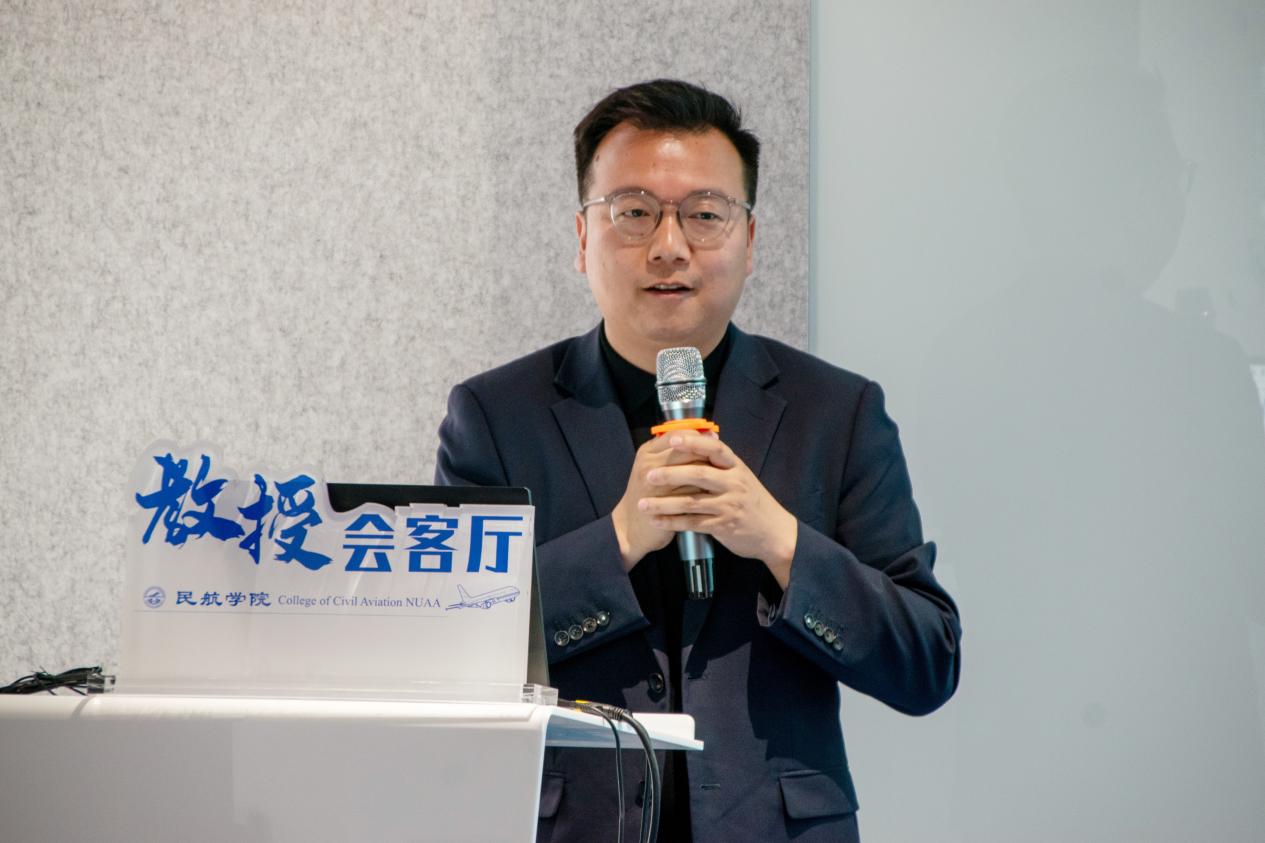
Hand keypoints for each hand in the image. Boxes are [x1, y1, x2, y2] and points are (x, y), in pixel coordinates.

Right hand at [611, 433, 708, 569]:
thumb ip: (674, 452)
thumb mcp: (655, 466)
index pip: (677, 435)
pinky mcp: (662, 504)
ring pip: (691, 472)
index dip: (698, 438)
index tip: (714, 442)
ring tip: (721, 477)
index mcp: (648, 452)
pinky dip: (704, 494)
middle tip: (723, 461)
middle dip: (707, 456)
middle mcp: (649, 465)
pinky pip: (690, 495)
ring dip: (709, 474)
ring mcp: (654, 485)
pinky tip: (712, 495)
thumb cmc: (648, 492)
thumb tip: (707, 436)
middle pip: (686, 451)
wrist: (631, 525)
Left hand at [638, 433, 797, 588]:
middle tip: (648, 475)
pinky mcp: (724, 526)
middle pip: (698, 474)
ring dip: (664, 503)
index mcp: (735, 467)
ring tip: (642, 504)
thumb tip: (700, 437)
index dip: (693, 442)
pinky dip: (673, 522)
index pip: (714, 448)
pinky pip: (693, 524)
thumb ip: (720, 462)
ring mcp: (729, 506)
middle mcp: (733, 483)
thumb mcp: (741, 476)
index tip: (672, 438)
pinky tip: (657, 521)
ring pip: (692, 502)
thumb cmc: (752, 501)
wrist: (774, 533)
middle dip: (670, 474)